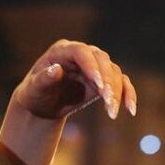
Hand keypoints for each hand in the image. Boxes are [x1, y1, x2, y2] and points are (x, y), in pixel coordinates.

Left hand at [9, 40, 136, 123]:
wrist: (42, 105)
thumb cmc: (35, 94)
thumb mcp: (33, 89)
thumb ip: (43, 80)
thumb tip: (55, 70)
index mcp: (62, 51)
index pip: (81, 52)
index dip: (91, 66)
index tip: (98, 85)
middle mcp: (82, 54)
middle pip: (102, 60)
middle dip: (107, 81)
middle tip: (108, 102)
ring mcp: (95, 65)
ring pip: (114, 72)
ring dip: (117, 92)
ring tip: (111, 113)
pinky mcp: (104, 79)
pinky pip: (121, 82)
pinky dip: (128, 94)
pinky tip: (130, 110)